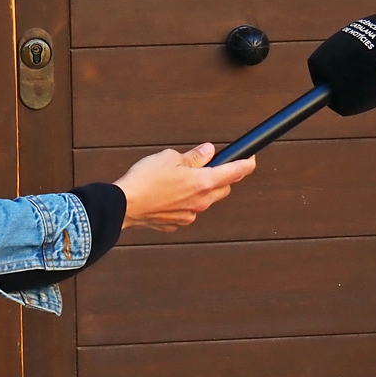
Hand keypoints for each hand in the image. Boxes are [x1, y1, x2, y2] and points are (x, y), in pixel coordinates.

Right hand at [112, 143, 255, 231]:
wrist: (125, 204)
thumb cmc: (145, 179)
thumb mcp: (170, 158)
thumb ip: (193, 156)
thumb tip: (208, 152)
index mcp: (203, 182)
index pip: (235, 172)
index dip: (246, 164)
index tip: (250, 160)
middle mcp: (201, 201)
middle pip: (224, 189)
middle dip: (221, 177)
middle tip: (208, 166)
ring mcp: (190, 215)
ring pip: (206, 201)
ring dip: (201, 190)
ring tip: (181, 180)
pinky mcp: (177, 223)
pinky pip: (189, 211)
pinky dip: (184, 202)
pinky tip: (169, 195)